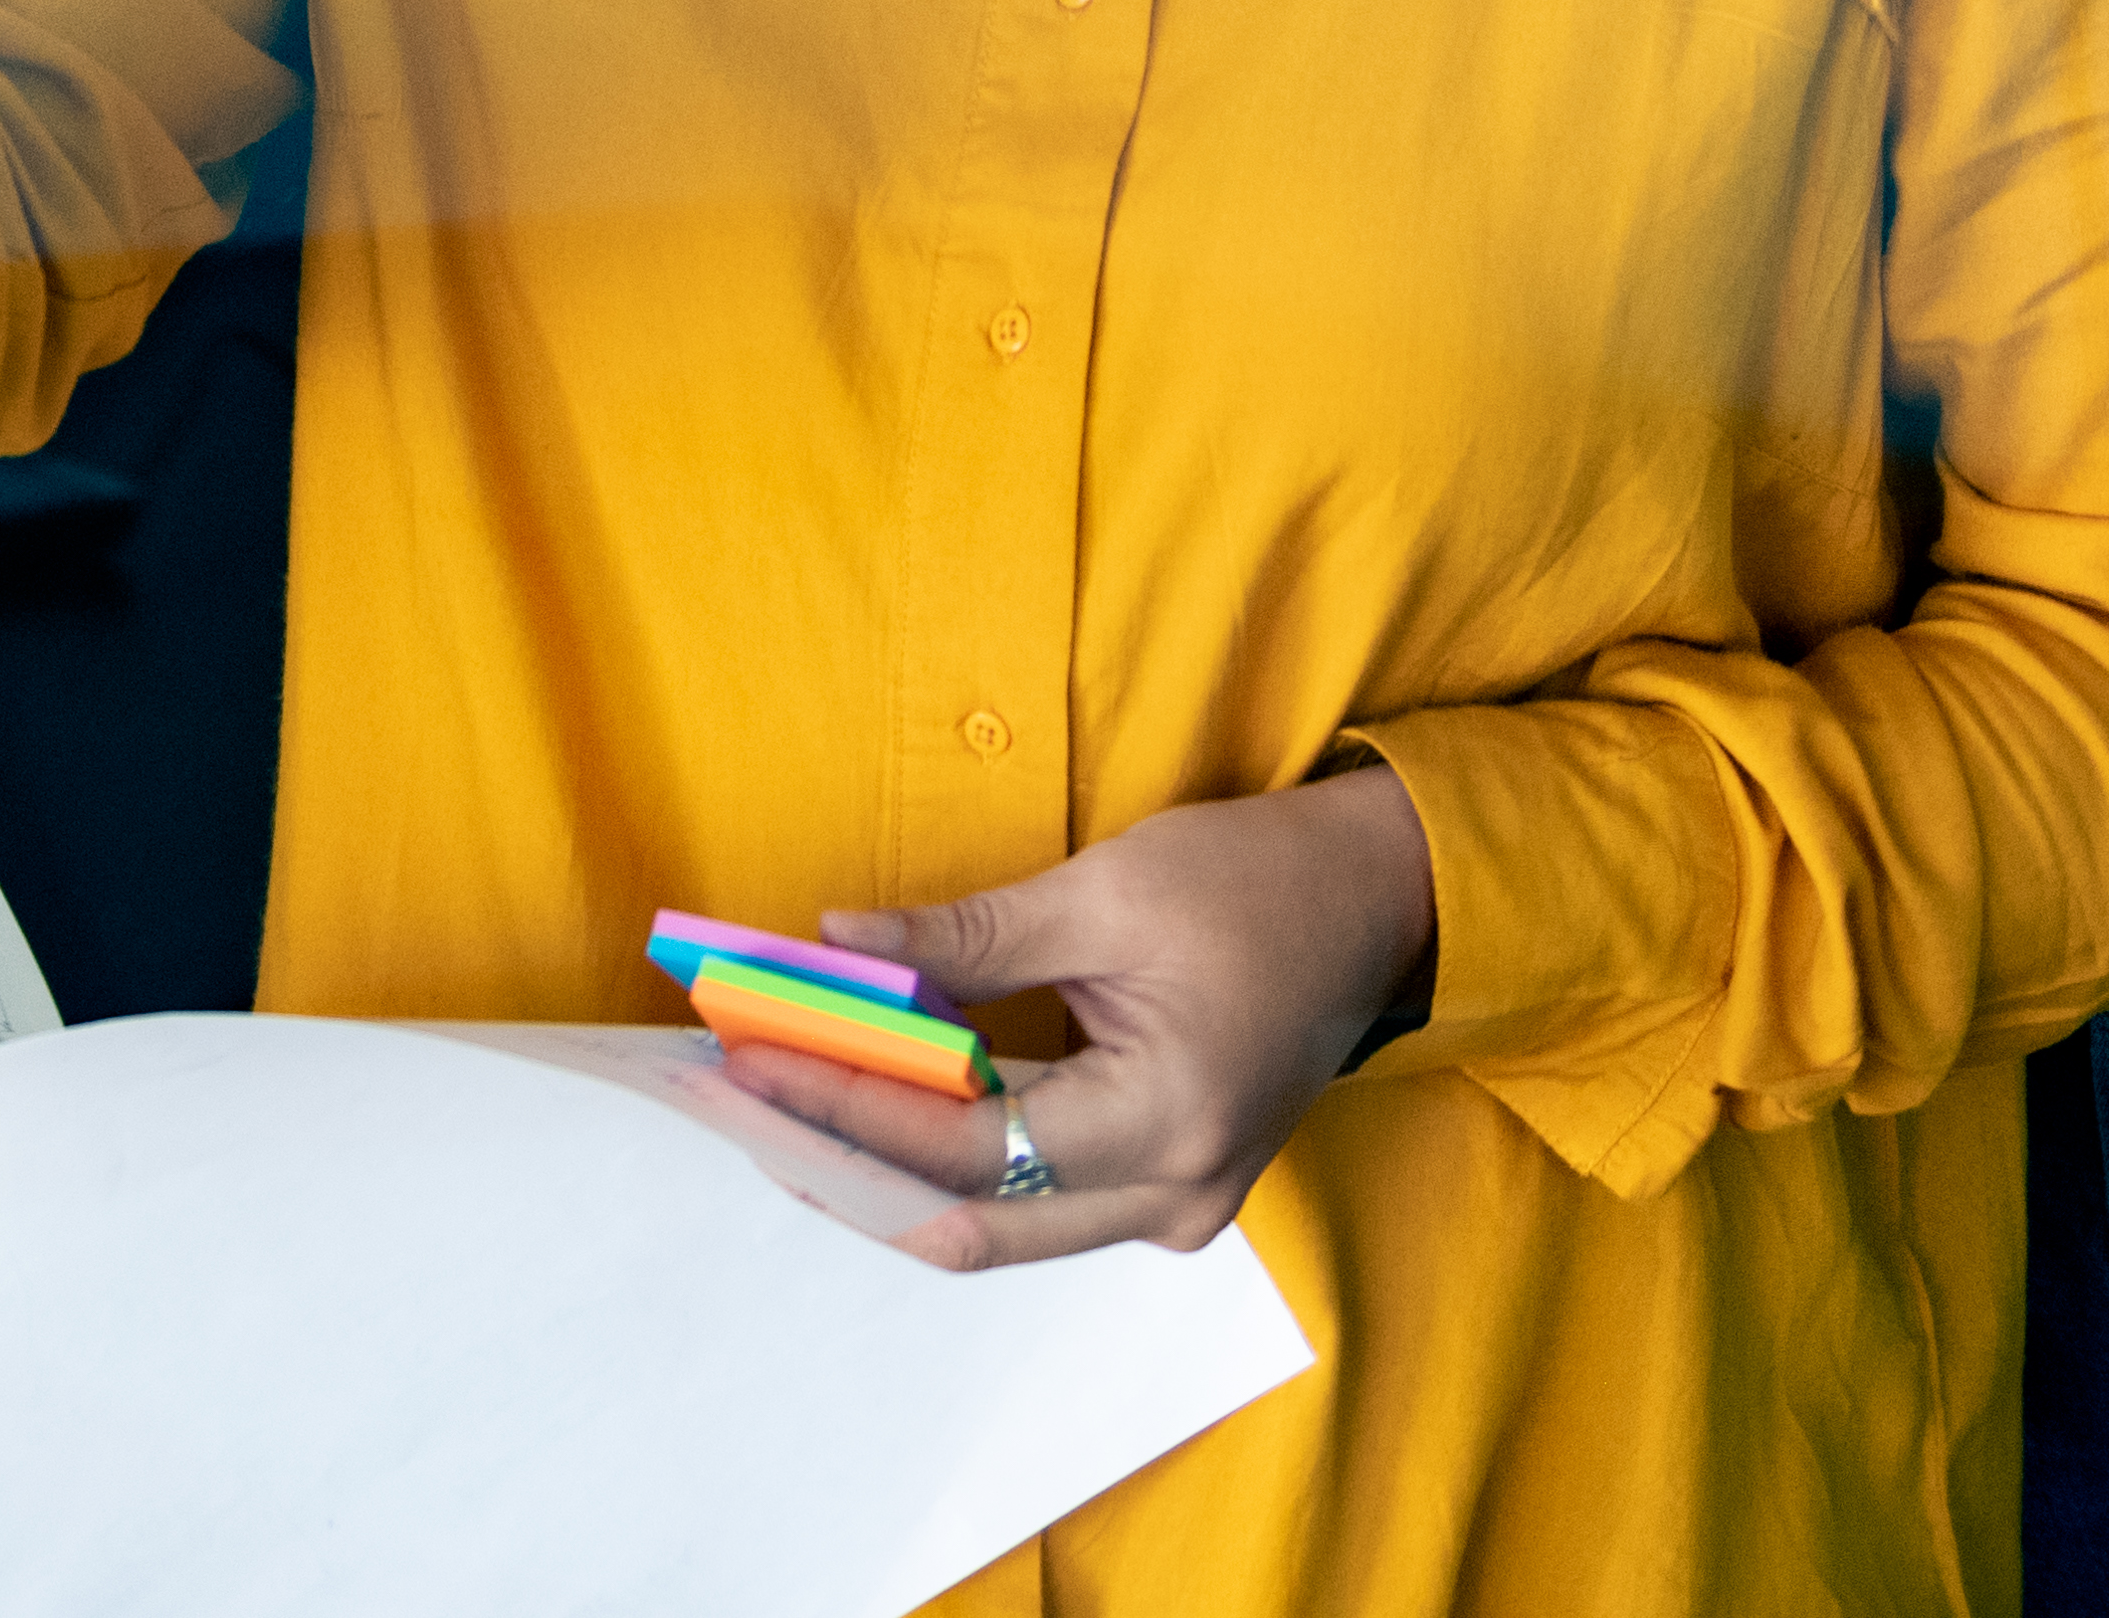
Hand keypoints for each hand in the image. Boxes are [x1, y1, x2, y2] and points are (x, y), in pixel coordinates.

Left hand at [679, 770, 1436, 1265]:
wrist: (1372, 905)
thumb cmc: (1255, 884)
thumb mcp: (1105, 892)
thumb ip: (966, 941)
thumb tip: (835, 947)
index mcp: (1167, 1121)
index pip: (967, 1140)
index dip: (845, 1099)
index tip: (747, 1052)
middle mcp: (1172, 1198)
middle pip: (969, 1215)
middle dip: (842, 1162)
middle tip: (736, 1105)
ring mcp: (1174, 1209)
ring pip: (994, 1223)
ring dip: (883, 1169)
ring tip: (776, 1109)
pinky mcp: (1162, 1192)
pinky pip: (1030, 1202)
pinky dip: (944, 1162)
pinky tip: (866, 1116)